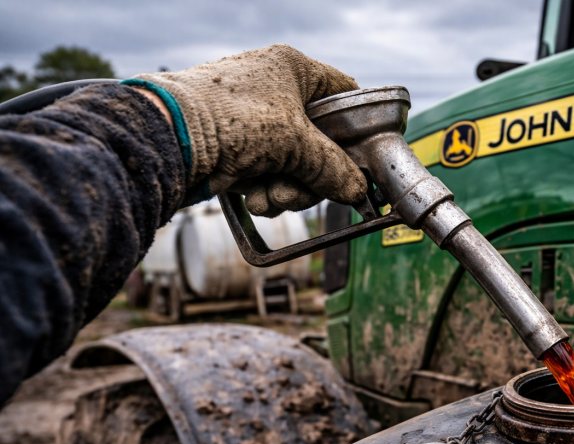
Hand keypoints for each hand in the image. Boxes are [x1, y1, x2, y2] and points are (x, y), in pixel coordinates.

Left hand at [133, 45, 366, 215]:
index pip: (343, 94)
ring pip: (292, 164)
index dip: (356, 126)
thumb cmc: (231, 121)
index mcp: (291, 69)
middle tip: (303, 194)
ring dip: (286, 189)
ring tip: (268, 198)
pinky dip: (263, 190)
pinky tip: (251, 196)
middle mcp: (273, 90)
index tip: (362, 159)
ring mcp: (251, 120)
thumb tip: (357, 190)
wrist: (165, 141)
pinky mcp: (232, 147)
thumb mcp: (294, 145)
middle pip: (318, 141)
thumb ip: (333, 167)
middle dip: (311, 176)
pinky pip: (265, 173)